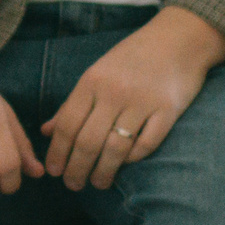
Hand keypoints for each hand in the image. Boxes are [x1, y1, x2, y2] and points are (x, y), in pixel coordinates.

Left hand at [41, 7, 224, 189]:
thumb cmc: (132, 58)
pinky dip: (133, 159)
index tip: (53, 171)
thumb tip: (46, 131)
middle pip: (88, 142)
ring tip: (98, 183)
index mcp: (92, 81)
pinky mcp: (168, 111)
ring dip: (103, 172)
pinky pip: (146, 144)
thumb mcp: (97, 74)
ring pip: (115, 149)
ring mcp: (142, 102)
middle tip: (73, 185)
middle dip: (76, 169)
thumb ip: (72, 104)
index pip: (67, 124)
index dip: (57, 152)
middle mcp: (114, 92)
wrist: (178, 38)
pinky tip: (125, 165)